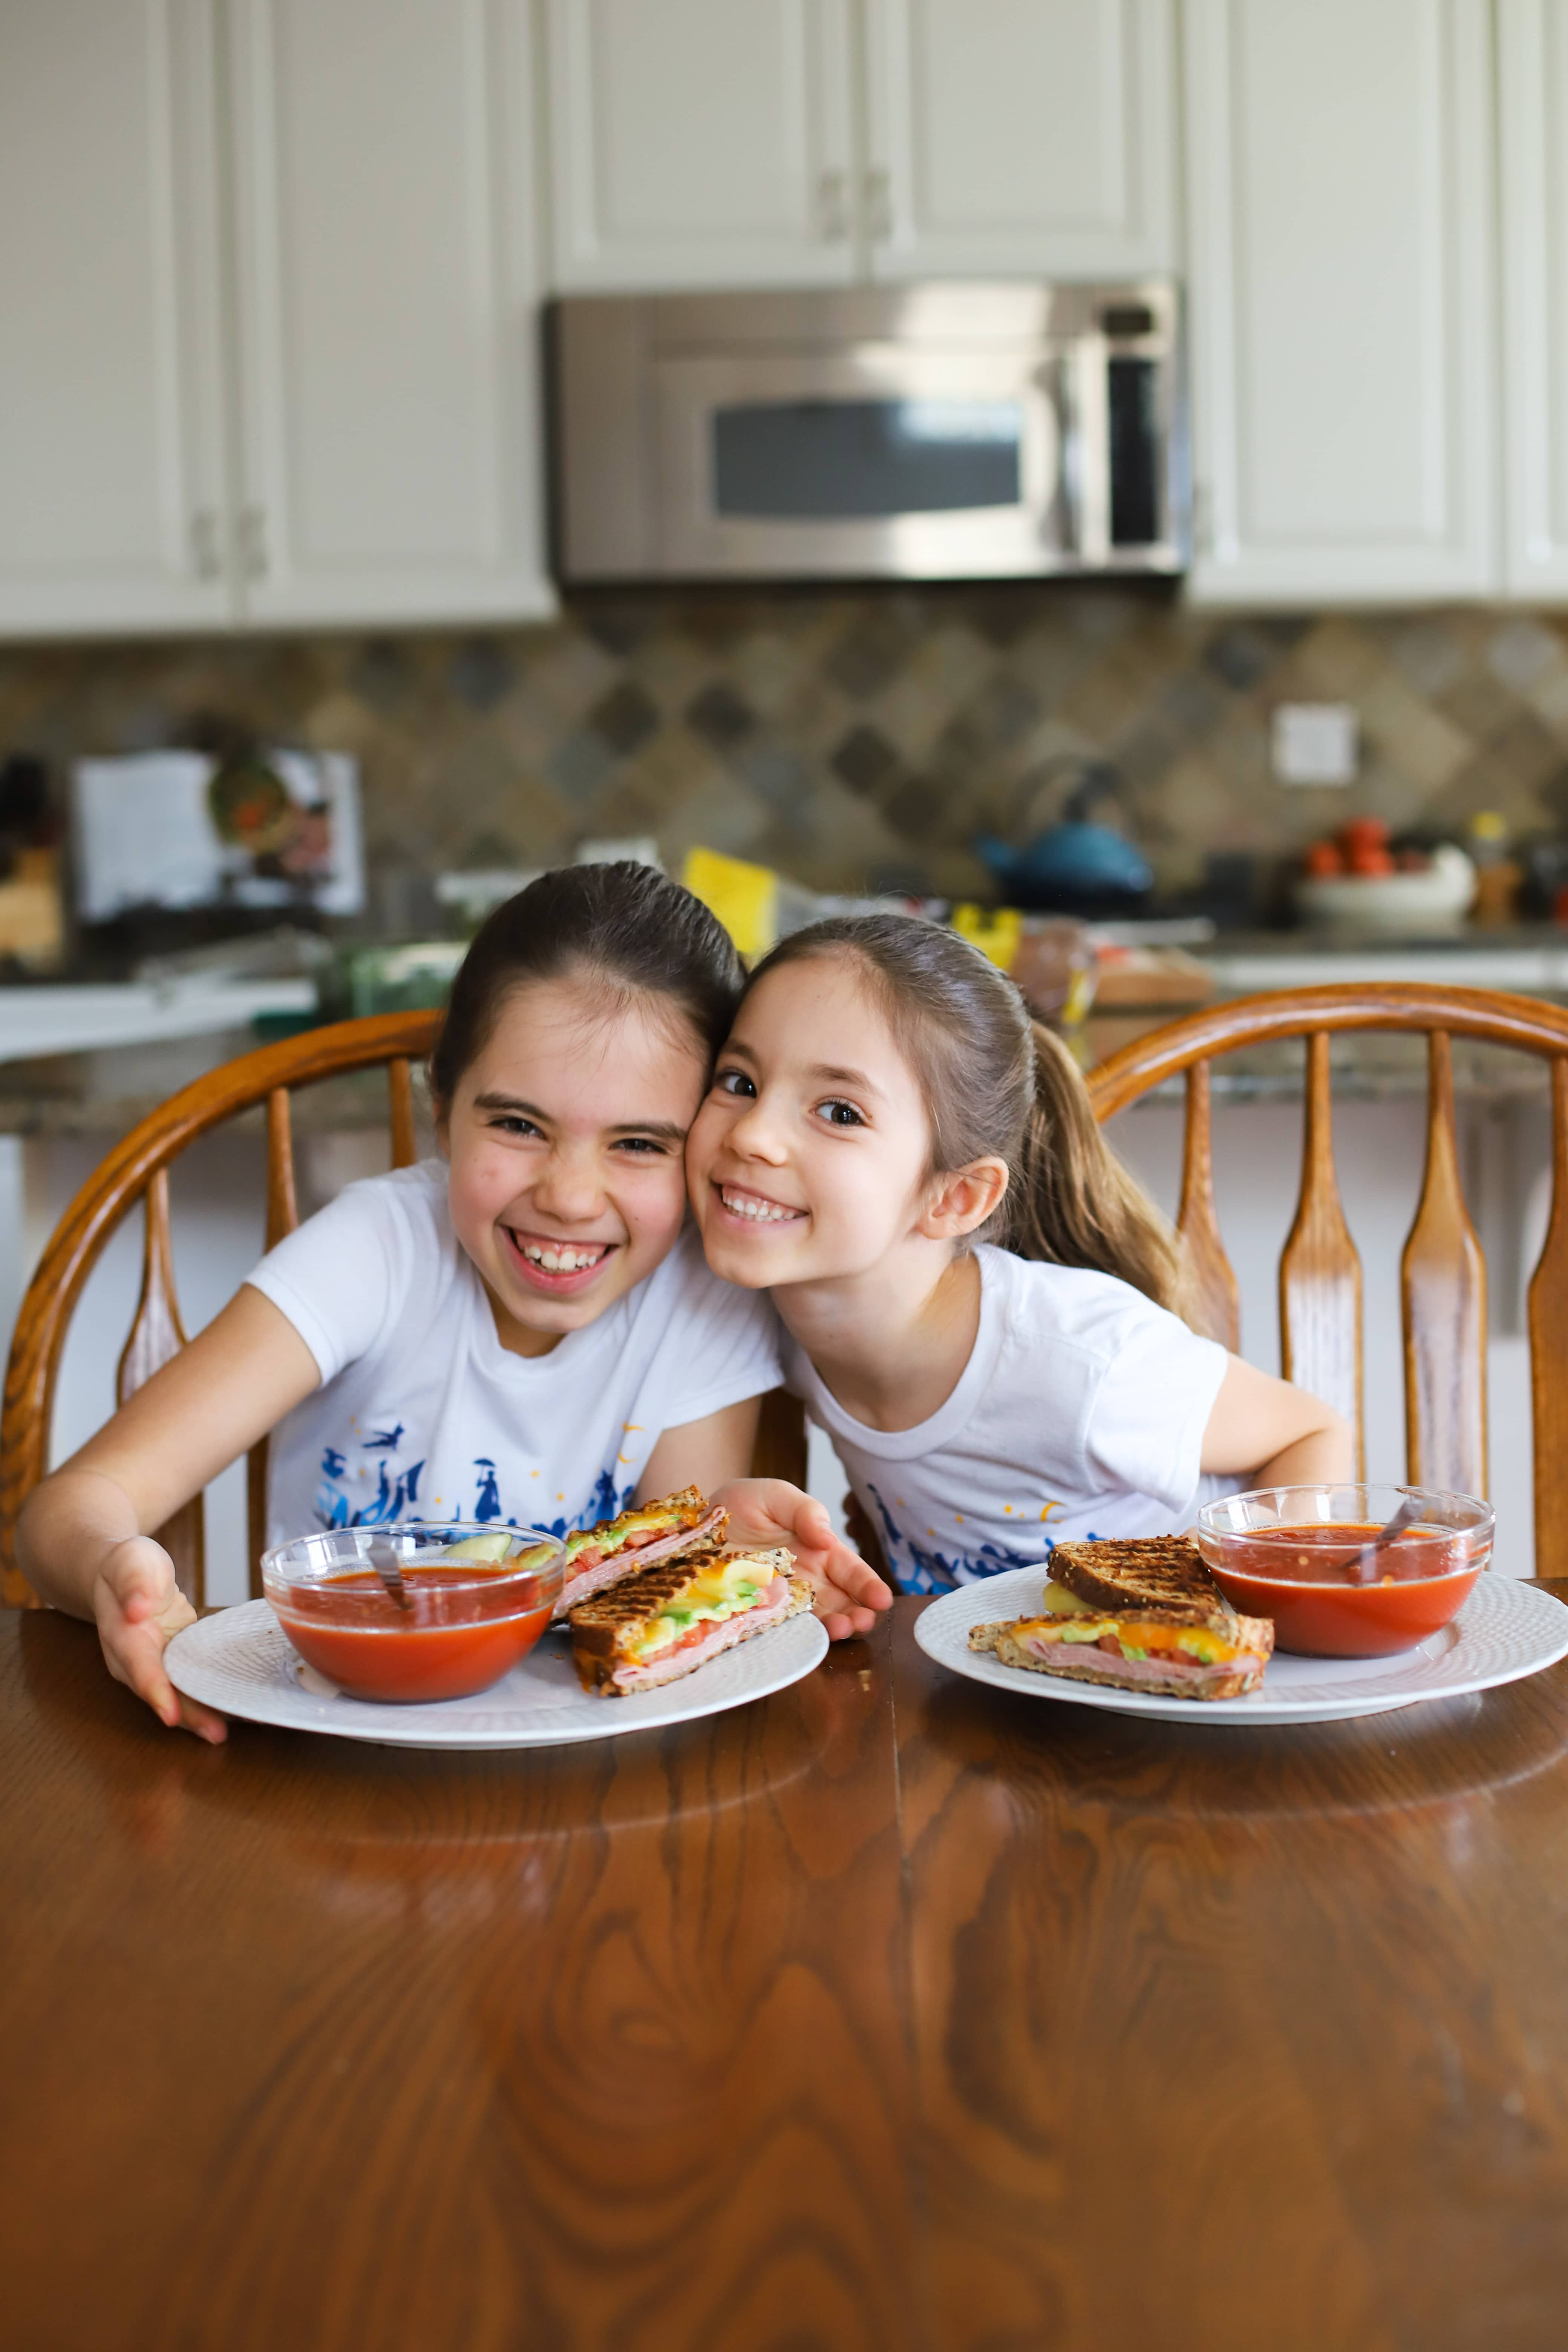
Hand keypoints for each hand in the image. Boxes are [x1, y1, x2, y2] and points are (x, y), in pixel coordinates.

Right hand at [91, 1536, 226, 1742]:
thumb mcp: (132, 1563)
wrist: (126, 1578)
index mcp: (123, 1637)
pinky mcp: (175, 1667)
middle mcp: (136, 1663)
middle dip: (189, 1717)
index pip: (139, 1669)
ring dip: (205, 1715)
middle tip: (218, 1734)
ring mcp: (155, 1669)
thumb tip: (136, 1608)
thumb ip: (134, 1583)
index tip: (171, 1715)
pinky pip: (192, 1687)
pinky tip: (243, 1708)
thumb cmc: (129, 1566)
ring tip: (240, 1727)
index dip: (156, 1692)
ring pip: (178, 1698)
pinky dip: (214, 1699)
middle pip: (162, 1694)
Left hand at [712, 1478, 892, 1640]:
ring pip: (816, 1620)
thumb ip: (805, 1510)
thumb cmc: (738, 1506)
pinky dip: (795, 1635)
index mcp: (818, 1551)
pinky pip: (780, 1628)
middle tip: (864, 1620)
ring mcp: (783, 1600)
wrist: (695, 1525)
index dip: (868, 1585)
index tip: (882, 1598)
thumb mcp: (774, 1496)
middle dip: (857, 1613)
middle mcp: (806, 1580)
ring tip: (842, 1629)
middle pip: (840, 1602)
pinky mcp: (758, 1614)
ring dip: (833, 1628)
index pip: (850, 1571)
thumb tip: (826, 1535)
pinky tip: (805, 1636)